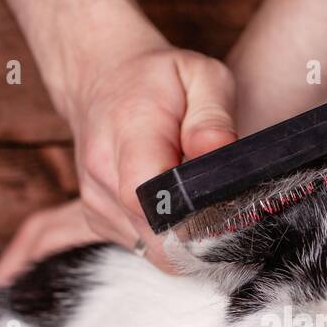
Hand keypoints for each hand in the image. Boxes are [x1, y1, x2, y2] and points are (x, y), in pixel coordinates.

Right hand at [0, 44, 236, 294]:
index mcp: (129, 133)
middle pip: (157, 239)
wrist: (103, 78)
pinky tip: (177, 206)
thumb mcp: (201, 76)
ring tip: (200, 201)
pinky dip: (167, 237)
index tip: (230, 215)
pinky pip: (143, 248)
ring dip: (185, 238)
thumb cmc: (159, 78)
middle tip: (230, 213)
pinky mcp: (98, 221)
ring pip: (153, 251)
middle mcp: (102, 174)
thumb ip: (214, 119)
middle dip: (201, 237)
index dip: (195, 220)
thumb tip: (221, 155)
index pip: (151, 200)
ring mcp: (96, 203)